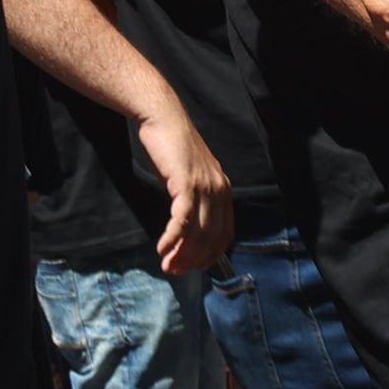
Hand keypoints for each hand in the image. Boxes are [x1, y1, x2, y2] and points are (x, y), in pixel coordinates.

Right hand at [132, 105, 234, 275]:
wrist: (163, 118)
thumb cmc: (173, 146)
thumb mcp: (192, 174)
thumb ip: (198, 197)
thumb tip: (190, 226)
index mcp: (224, 190)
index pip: (225, 233)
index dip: (211, 255)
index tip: (194, 267)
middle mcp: (219, 190)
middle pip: (212, 237)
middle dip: (194, 259)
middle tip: (175, 270)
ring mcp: (205, 186)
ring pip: (198, 232)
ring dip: (182, 253)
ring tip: (167, 264)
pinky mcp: (187, 183)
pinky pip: (182, 220)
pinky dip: (173, 238)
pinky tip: (162, 247)